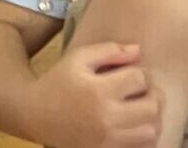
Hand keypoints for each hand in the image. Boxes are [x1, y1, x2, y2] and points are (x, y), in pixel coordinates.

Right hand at [31, 42, 157, 147]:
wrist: (34, 113)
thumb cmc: (57, 82)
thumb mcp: (77, 58)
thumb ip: (108, 51)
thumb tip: (138, 50)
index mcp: (98, 89)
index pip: (140, 78)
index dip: (139, 72)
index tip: (130, 73)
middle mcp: (107, 116)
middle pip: (153, 106)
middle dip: (152, 94)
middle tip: (141, 90)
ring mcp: (109, 138)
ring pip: (152, 129)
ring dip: (151, 116)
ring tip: (139, 107)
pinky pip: (143, 146)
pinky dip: (145, 134)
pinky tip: (135, 125)